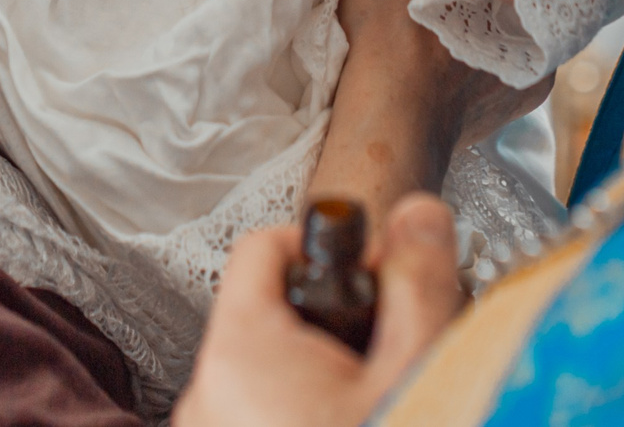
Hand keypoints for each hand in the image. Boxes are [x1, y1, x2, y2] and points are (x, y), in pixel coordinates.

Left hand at [173, 195, 463, 426]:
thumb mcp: (414, 372)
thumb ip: (417, 285)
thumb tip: (418, 217)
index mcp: (240, 355)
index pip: (261, 246)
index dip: (327, 249)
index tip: (371, 275)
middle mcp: (204, 396)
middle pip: (268, 309)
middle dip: (331, 317)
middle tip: (384, 353)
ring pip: (266, 365)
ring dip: (319, 368)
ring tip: (371, 397)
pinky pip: (257, 410)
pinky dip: (300, 408)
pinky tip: (351, 421)